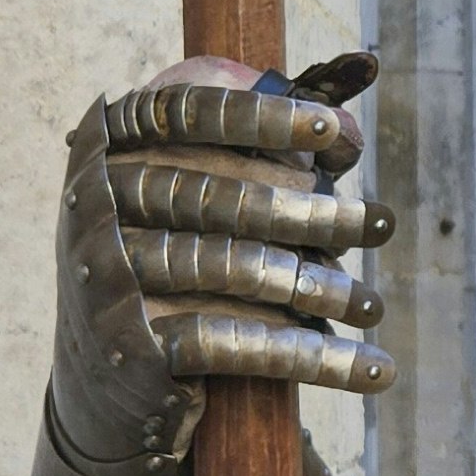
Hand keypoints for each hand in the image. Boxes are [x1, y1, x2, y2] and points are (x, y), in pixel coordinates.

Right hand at [48, 51, 394, 475]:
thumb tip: (354, 104)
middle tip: (378, 224)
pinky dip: (310, 359)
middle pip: (224, 198)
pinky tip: (370, 368)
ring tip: (371, 304)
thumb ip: (267, 130)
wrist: (104, 371)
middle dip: (314, 212)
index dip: (263, 116)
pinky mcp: (130, 351)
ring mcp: (107, 277)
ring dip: (320, 289)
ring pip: (237, 271)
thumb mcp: (196, 176)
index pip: (187, 112)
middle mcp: (97, 204)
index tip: (333, 128)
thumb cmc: (174, 249)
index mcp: (109, 145)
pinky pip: (233, 345)